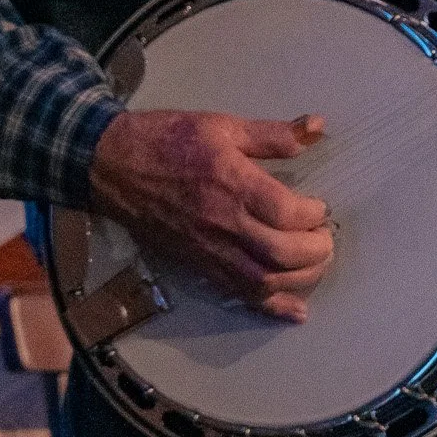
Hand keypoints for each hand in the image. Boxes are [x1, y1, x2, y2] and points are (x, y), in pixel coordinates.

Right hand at [89, 110, 332, 322]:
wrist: (111, 165)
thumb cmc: (168, 140)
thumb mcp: (222, 125)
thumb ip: (273, 134)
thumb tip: (317, 128)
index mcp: (232, 183)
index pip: (286, 212)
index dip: (313, 214)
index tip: (320, 207)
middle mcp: (223, 223)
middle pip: (281, 254)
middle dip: (315, 251)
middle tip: (324, 238)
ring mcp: (209, 250)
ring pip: (264, 281)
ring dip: (300, 279)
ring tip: (315, 263)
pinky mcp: (198, 266)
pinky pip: (239, 295)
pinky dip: (272, 307)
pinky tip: (296, 311)